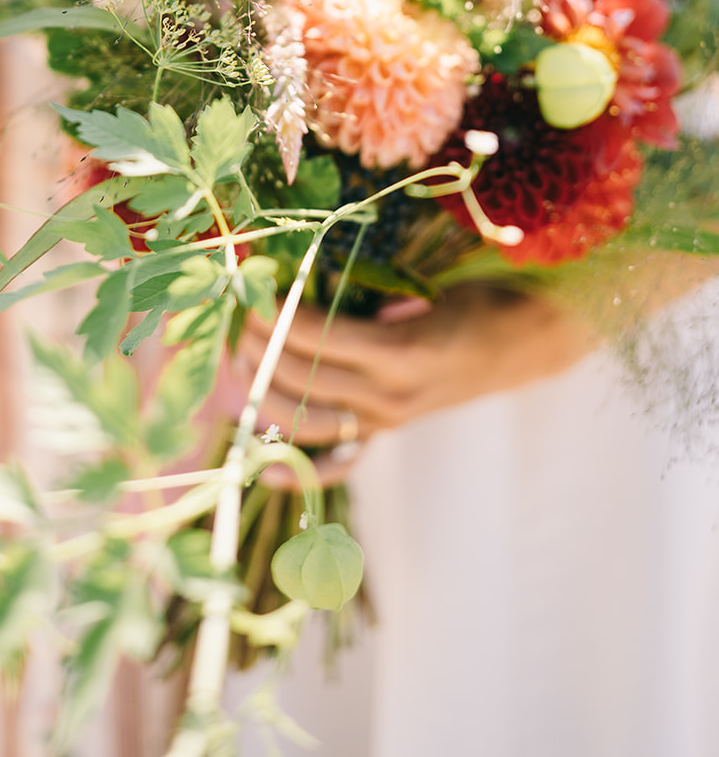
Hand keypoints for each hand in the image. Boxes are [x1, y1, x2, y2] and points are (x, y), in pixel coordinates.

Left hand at [236, 287, 595, 442]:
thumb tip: (306, 285)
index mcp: (400, 353)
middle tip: (235, 314)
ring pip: (307, 419)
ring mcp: (385, 420)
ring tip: (238, 357)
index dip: (279, 315)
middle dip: (260, 346)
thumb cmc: (473, 304)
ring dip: (262, 391)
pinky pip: (337, 460)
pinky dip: (300, 470)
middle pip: (304, 377)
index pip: (319, 338)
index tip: (253, 289)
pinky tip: (267, 472)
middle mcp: (389, 397)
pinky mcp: (385, 431)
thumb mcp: (426, 291)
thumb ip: (372, 296)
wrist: (522, 346)